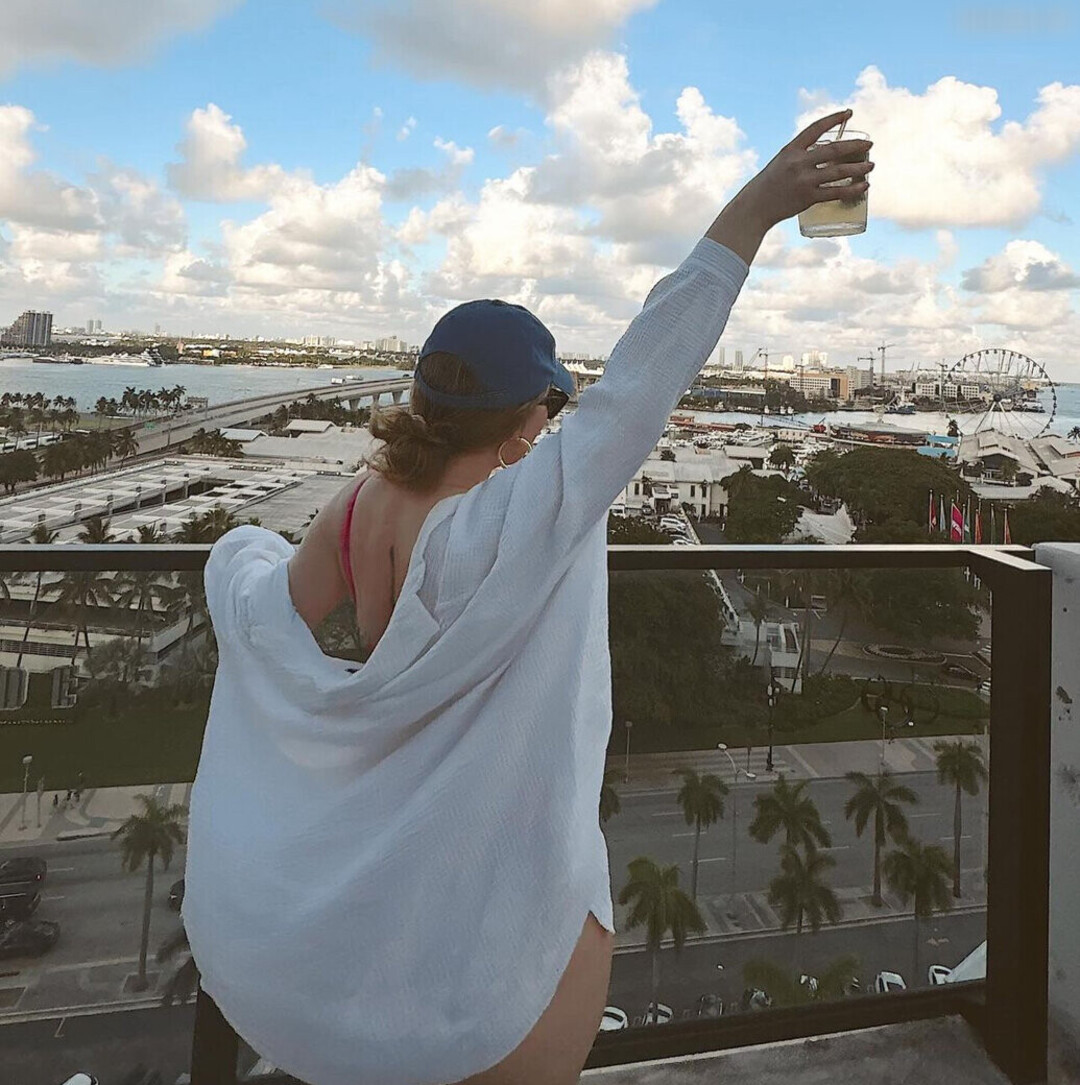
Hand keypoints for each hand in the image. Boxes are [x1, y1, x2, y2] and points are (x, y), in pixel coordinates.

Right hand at [736, 110, 874, 230]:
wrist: (755, 207)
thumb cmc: (768, 185)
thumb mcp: (781, 163)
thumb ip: (801, 157)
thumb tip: (826, 156)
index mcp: (791, 149)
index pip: (816, 128)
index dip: (834, 119)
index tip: (849, 112)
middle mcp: (798, 163)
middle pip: (834, 150)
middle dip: (855, 146)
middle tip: (869, 144)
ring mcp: (804, 180)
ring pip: (839, 172)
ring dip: (858, 168)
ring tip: (871, 165)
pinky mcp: (808, 198)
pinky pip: (836, 192)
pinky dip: (853, 190)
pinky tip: (864, 186)